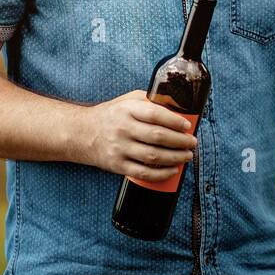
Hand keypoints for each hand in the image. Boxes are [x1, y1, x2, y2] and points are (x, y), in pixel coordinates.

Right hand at [80, 89, 198, 181]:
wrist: (82, 133)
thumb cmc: (111, 115)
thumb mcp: (127, 100)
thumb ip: (148, 101)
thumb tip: (176, 106)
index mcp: (127, 109)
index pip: (155, 114)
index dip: (175, 121)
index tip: (187, 125)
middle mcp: (123, 128)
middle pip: (157, 136)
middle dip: (180, 141)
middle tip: (192, 143)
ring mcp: (120, 148)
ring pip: (153, 156)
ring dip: (175, 158)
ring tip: (186, 156)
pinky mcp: (118, 165)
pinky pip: (143, 173)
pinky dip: (161, 174)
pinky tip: (172, 170)